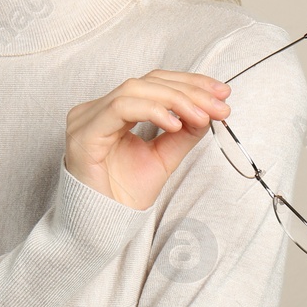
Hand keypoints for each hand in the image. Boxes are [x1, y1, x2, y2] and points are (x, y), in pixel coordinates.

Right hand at [64, 70, 232, 210]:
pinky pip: (120, 108)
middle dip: (188, 91)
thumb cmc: (125, 194)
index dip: (189, 83)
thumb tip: (209, 109)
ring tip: (202, 116)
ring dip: (175, 100)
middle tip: (219, 106)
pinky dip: (152, 111)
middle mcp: (96, 109)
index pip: (153, 82)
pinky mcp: (84, 133)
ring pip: (135, 89)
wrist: (103, 225)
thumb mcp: (164, 157)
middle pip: (147, 82)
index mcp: (112, 111)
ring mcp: (86, 119)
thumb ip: (184, 132)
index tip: (222, 93)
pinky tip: (175, 124)